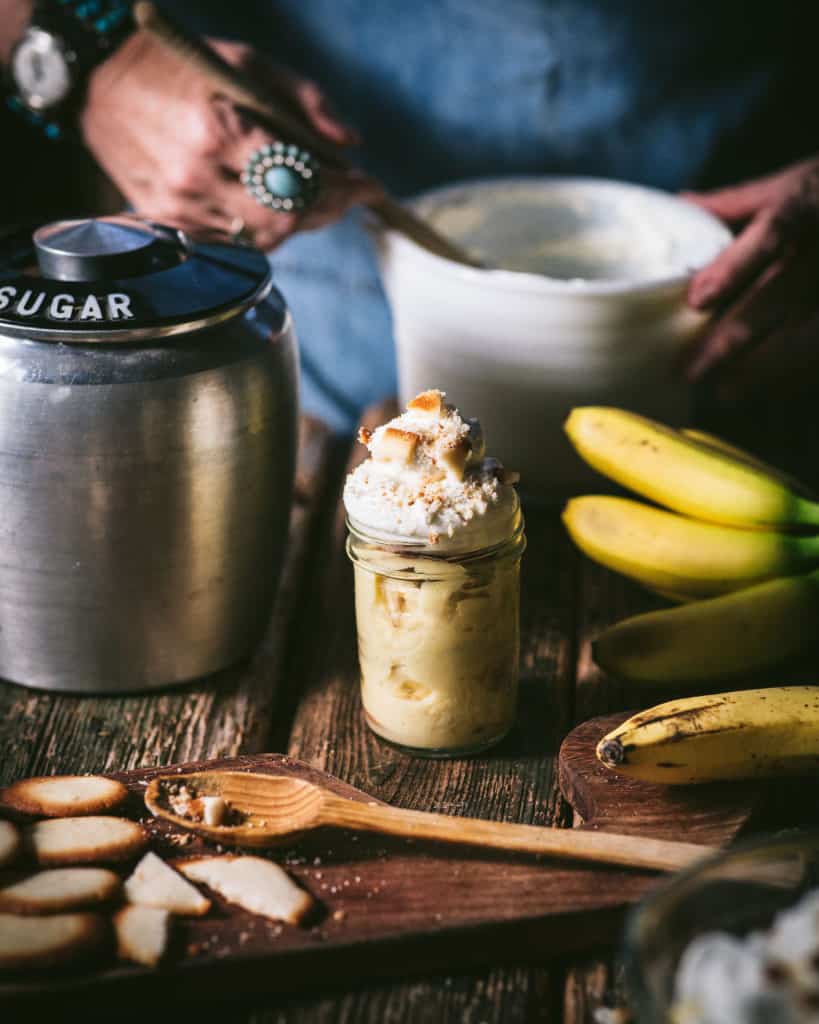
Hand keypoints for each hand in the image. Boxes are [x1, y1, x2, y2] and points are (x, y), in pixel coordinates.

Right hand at [80, 31, 382, 249]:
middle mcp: (197, 174)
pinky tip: (270, 205)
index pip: (300, 180)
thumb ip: (306, 102)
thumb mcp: (248, 64)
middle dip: (326, 211)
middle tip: (346, 194)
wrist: (98, 81)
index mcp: (219, 127)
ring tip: (311, 197)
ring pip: (261, 239)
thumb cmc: (181, 66)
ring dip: (297, 223)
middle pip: (285, 221)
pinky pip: (231, 243)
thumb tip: (351, 143)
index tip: (369, 186)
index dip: (343, 190)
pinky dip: (261, 229)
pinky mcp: (167, 220)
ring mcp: (179, 204)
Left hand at [683, 157, 818, 397]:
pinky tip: (766, 393)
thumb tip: (679, 206)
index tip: (697, 300)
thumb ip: (735, 204)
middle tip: (689, 371)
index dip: (734, 267)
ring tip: (723, 393)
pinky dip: (795, 376)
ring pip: (806, 335)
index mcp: (805, 204)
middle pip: (778, 298)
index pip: (771, 234)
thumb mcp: (790, 187)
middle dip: (730, 339)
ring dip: (761, 369)